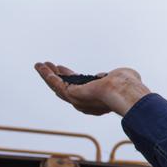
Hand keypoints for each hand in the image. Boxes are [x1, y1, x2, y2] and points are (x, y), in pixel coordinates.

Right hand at [34, 62, 151, 116]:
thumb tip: (100, 75)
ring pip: (57, 86)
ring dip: (47, 75)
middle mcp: (85, 101)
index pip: (79, 86)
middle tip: (48, 65)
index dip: (69, 77)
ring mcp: (77, 100)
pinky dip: (47, 75)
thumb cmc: (127, 84)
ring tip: (39, 65)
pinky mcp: (72, 95)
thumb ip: (109, 76)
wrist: (124, 90)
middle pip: (65, 87)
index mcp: (96, 96)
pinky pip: (56, 84)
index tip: (62, 68)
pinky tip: (40, 67)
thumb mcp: (120, 76)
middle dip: (56, 76)